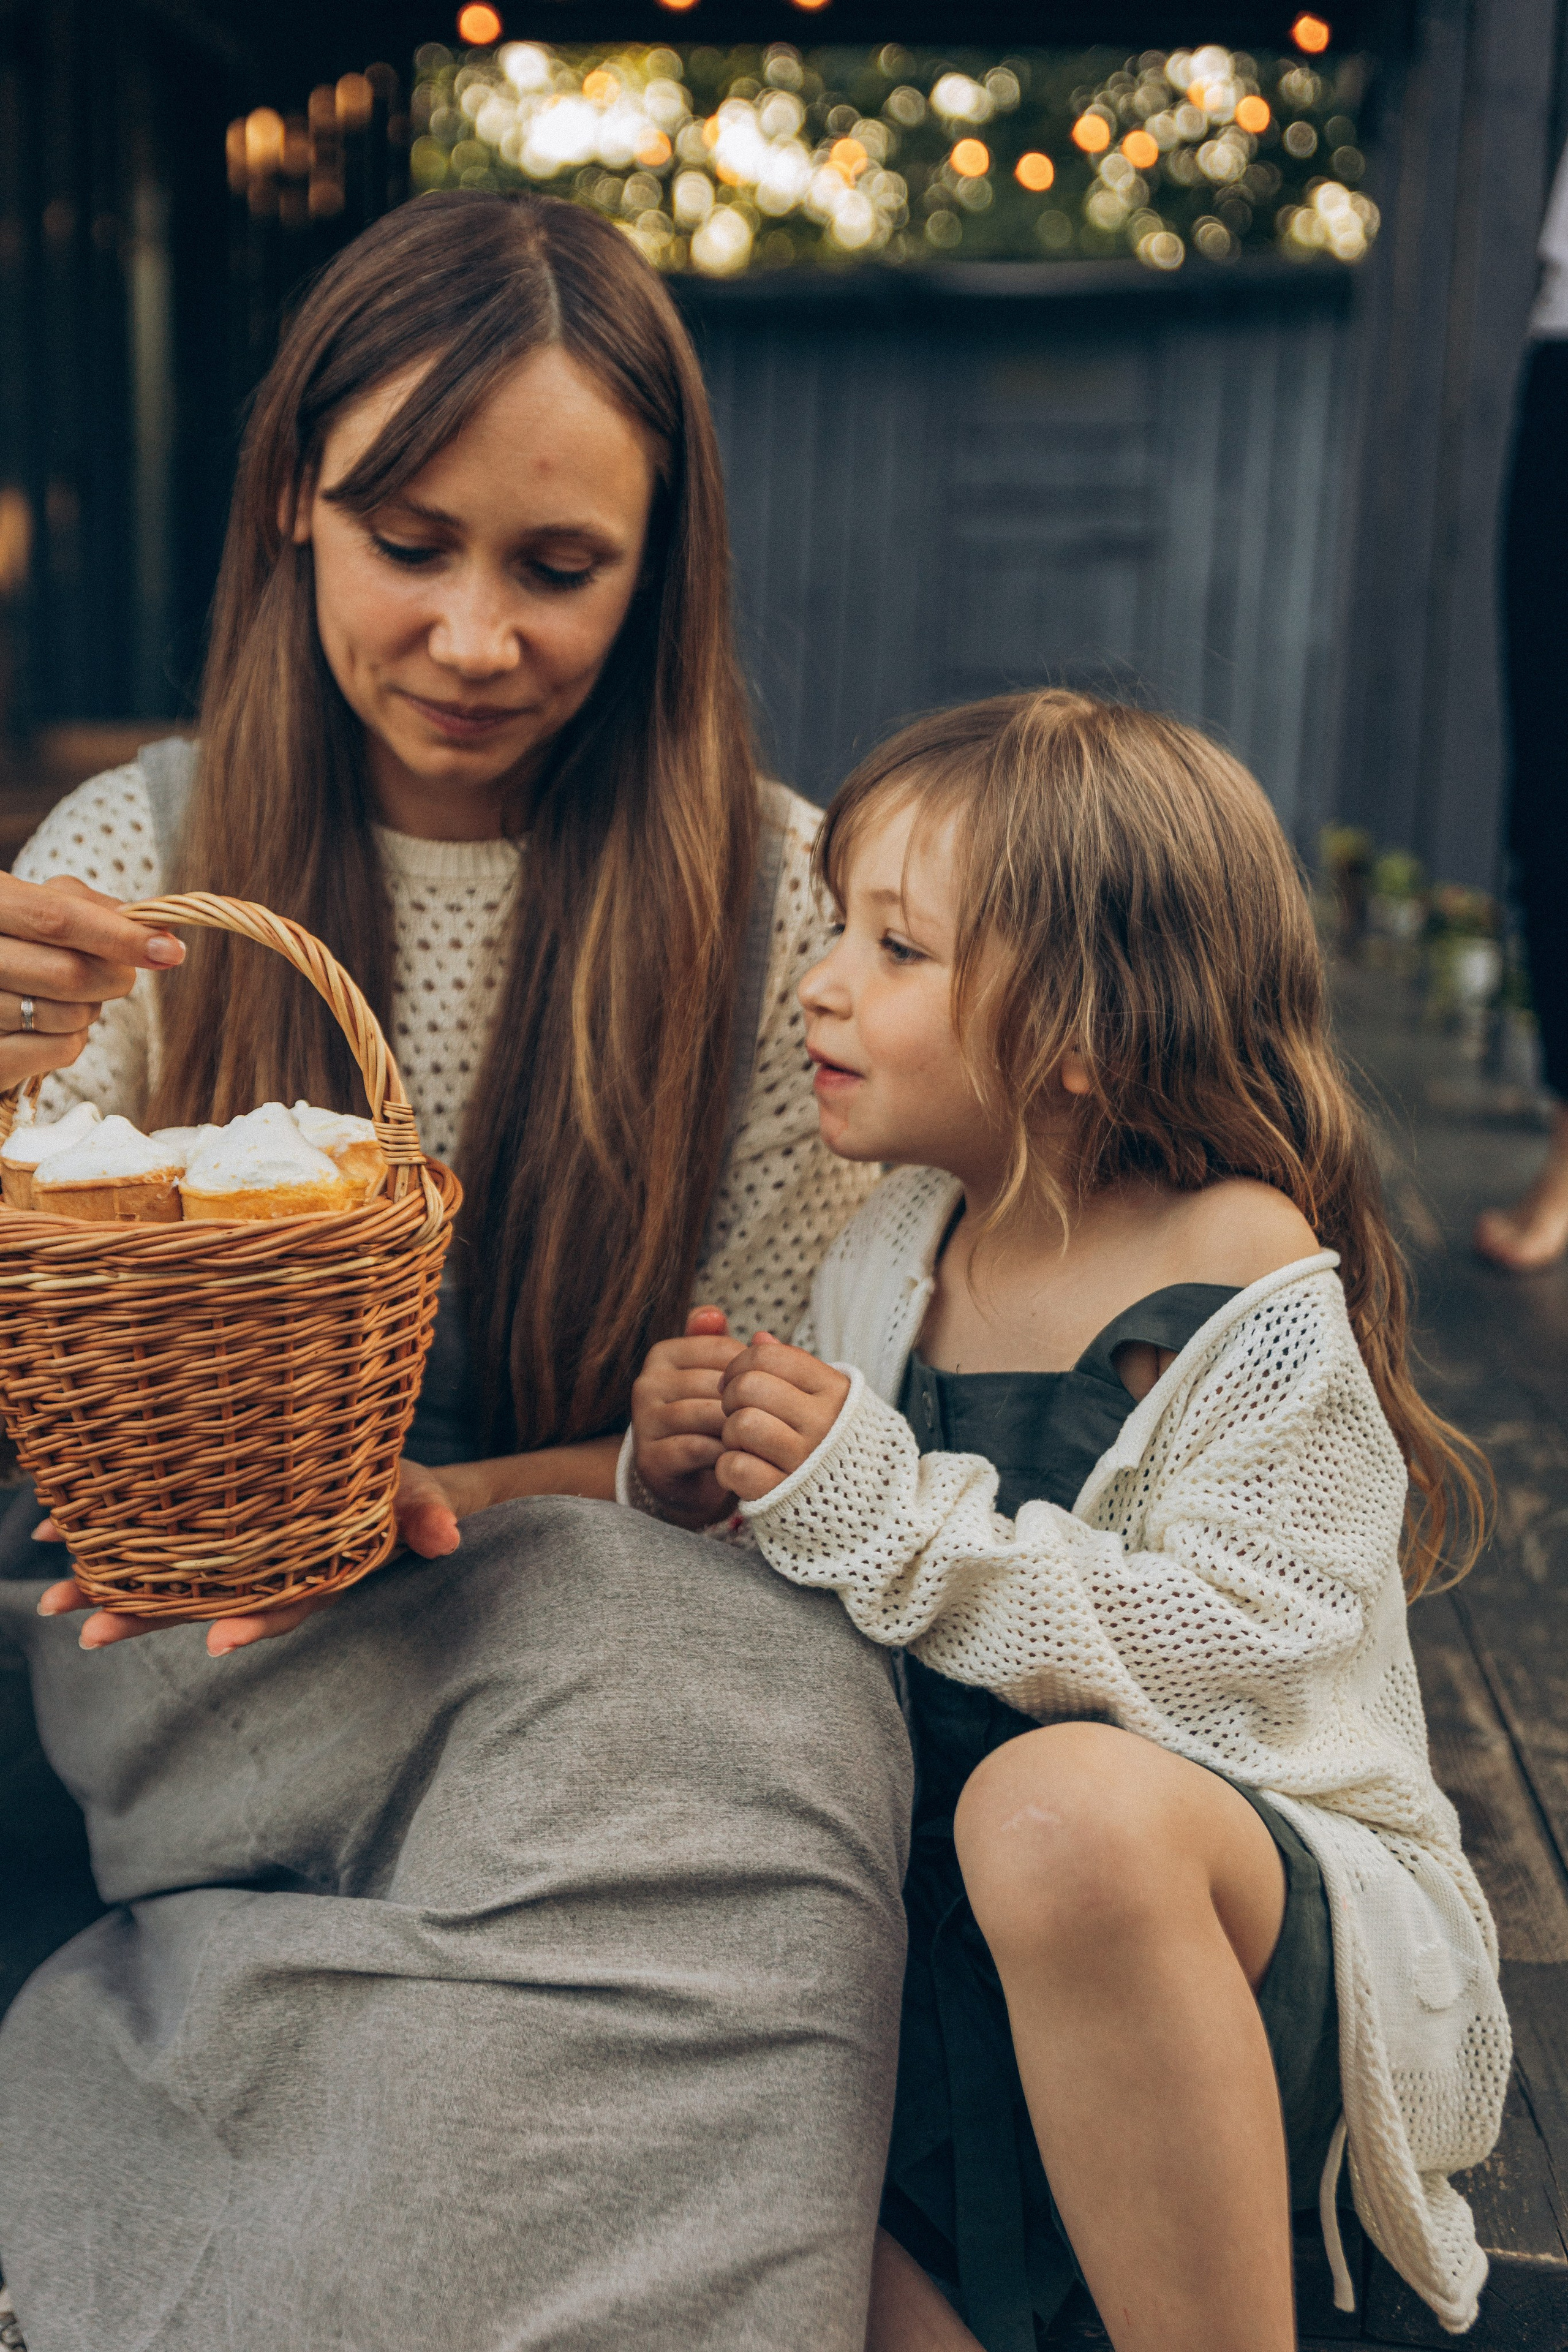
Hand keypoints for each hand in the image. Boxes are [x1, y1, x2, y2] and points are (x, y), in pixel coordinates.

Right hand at [0, 872, 184, 1091]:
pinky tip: (50, 1027)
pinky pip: (62, 1050)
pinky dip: (73, 1039)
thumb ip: (95, 908)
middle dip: (112, 978)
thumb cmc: (20, 946)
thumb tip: (158, 926)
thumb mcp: (44, 908)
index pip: (57, 918)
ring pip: (70, 1016)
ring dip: (89, 1009)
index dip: (120, 936)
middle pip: (71, 973)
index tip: (170, 950)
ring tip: (66, 998)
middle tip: (114, 974)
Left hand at [33, 1455, 465, 1657]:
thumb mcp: (426, 1498)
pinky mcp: (213, 1533)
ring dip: (113, 1589)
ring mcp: (236, 1558)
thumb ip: (431, 1516)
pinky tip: (56, 1531)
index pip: (285, 1604)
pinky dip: (110, 1537)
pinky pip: (157, 1541)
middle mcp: (267, 1574)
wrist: (384, 1489)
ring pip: (169, 1582)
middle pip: (205, 1604)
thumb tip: (447, 1536)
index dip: (255, 1622)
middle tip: (89, 1629)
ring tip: (54, 1599)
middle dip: (146, 1618)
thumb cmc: (403, 1491)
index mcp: (317, 1571)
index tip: (217, 1642)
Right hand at [630, 1305, 746, 1526]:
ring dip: (737, 1430)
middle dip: (746, 1404)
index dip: (753, 1373)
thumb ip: (725, 1347)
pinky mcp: (650, 1458)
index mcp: (664, 1354)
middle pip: (715, 1383)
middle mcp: (646, 1382)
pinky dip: (723, 1454)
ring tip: (757, 1440)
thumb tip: (723, 1316)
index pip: (723, 1350)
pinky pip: (696, 1447)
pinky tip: (738, 1459)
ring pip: (706, 1414)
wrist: (689, 1480)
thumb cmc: (711, 1421)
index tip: (766, 1394)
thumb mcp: (720, 1380)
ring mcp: (644, 1421)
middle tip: (770, 1422)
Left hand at [717, 1334, 850, 1502]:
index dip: (739, 1364)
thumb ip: (794, 1368)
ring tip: (744, 1443)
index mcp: (834, 1391)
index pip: (769, 1357)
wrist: (866, 1508)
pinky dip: (728, 1467)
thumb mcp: (828, 1399)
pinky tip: (743, 1469)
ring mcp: (804, 1461)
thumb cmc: (836, 1444)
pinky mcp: (782, 1495)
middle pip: (748, 1386)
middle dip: (730, 1397)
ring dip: (730, 1433)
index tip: (736, 1380)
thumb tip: (759, 1338)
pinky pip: (735, 1467)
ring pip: (740, 1424)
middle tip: (736, 1412)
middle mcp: (824, 1423)